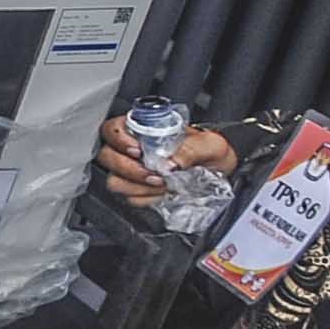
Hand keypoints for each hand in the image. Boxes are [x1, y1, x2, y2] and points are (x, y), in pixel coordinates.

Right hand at [96, 112, 235, 207]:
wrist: (222, 172)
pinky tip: (162, 193)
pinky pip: (129, 198)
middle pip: (107, 157)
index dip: (118, 140)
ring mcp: (133, 171)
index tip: (137, 151)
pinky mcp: (139, 191)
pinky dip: (146, 198)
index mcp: (145, 129)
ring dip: (137, 186)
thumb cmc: (214, 151)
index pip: (113, 129)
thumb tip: (170, 163)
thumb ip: (190, 149)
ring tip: (161, 184)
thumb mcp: (210, 144)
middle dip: (129, 169)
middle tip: (154, 174)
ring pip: (114, 180)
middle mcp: (134, 149)